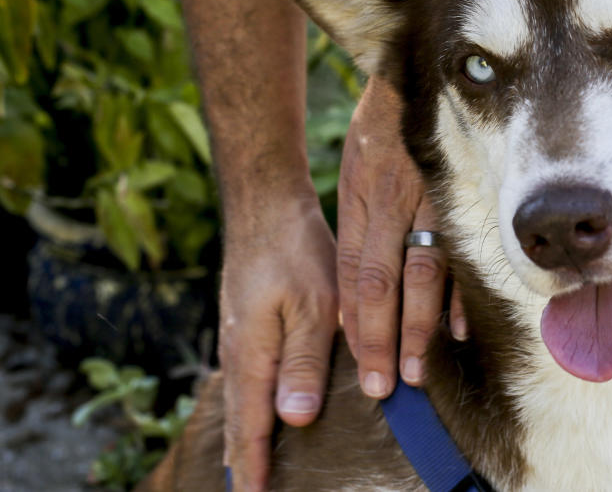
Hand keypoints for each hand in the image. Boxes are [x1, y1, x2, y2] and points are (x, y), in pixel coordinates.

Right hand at [218, 194, 337, 490]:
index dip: (254, 464)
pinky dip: (247, 404)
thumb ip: (303, 361)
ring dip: (244, 434)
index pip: (251, 425)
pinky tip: (257, 408)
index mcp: (253, 355)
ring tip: (248, 466)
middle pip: (238, 418)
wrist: (265, 208)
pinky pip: (244, 377)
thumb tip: (292, 418)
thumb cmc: (294, 253)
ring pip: (239, 399)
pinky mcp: (245, 323)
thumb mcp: (312, 306)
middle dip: (243, 458)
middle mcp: (238, 352)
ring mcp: (237, 337)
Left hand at [337, 78, 466, 398]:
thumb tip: (357, 288)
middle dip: (380, 340)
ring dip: (417, 327)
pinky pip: (458, 249)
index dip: (355, 324)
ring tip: (416, 371)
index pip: (354, 275)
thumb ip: (360, 227)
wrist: (411, 69)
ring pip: (419, 273)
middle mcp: (389, 203)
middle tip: (382, 387)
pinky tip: (455, 329)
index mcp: (359, 200)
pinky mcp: (458, 190)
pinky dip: (457, 292)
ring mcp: (425, 197)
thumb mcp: (355, 172)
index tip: (359, 366)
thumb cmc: (381, 129)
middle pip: (382, 283)